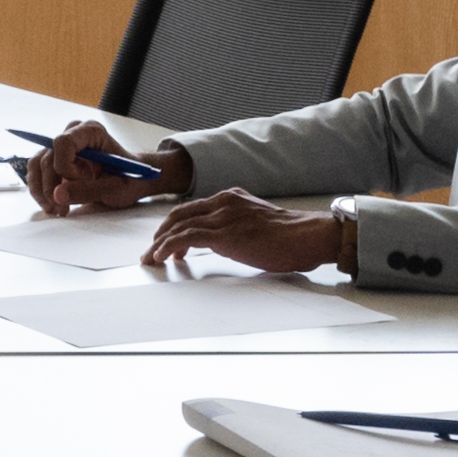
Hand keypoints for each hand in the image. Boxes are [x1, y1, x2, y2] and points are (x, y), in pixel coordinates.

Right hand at [20, 122, 190, 212]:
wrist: (132, 180)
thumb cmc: (128, 178)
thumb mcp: (114, 187)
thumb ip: (87, 190)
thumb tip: (57, 195)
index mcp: (91, 131)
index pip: (62, 142)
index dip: (63, 167)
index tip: (77, 183)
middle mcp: (73, 134)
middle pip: (47, 157)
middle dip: (51, 186)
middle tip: (62, 208)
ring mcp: (62, 146)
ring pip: (37, 165)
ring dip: (42, 190)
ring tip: (56, 209)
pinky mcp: (55, 160)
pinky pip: (37, 172)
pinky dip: (40, 191)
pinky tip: (53, 205)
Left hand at [142, 191, 356, 277]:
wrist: (306, 235)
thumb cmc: (290, 236)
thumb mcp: (258, 222)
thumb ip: (239, 225)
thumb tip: (229, 241)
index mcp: (232, 198)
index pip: (193, 209)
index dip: (175, 225)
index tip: (167, 241)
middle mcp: (224, 202)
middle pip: (179, 215)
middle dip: (161, 233)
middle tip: (151, 250)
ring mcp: (223, 217)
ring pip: (178, 226)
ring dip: (160, 244)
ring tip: (151, 258)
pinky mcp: (224, 235)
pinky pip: (186, 238)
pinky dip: (169, 247)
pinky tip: (162, 257)